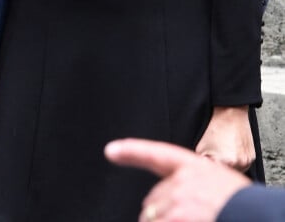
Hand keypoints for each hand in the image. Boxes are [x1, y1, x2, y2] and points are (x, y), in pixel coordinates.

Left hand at [105, 138, 250, 221]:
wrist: (255, 216)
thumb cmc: (239, 205)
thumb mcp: (218, 185)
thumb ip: (190, 187)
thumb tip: (163, 204)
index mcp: (192, 166)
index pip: (155, 153)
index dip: (131, 151)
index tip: (111, 151)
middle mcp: (180, 180)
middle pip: (152, 201)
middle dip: (160, 215)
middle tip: (187, 219)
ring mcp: (177, 201)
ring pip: (152, 218)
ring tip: (191, 219)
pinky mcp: (176, 217)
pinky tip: (183, 221)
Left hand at [195, 106, 254, 171]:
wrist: (230, 114)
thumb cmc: (215, 128)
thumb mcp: (200, 148)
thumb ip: (201, 166)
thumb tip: (200, 175)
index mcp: (226, 164)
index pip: (216, 179)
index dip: (211, 173)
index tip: (208, 166)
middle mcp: (240, 164)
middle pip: (226, 176)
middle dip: (219, 169)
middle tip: (215, 157)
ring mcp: (248, 161)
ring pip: (235, 172)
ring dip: (229, 167)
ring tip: (223, 152)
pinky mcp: (252, 157)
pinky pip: (243, 165)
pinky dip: (236, 162)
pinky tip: (230, 150)